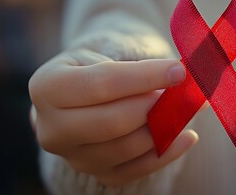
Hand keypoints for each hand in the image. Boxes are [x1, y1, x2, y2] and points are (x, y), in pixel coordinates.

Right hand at [29, 48, 198, 185]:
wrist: (78, 100)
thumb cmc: (93, 73)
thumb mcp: (103, 59)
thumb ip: (136, 69)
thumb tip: (182, 77)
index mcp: (47, 88)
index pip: (101, 84)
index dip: (145, 77)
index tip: (179, 72)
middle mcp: (53, 129)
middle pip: (113, 122)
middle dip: (155, 106)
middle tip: (183, 93)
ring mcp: (74, 157)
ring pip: (128, 147)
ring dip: (166, 128)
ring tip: (188, 109)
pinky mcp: (98, 174)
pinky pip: (137, 170)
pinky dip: (168, 153)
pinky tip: (187, 136)